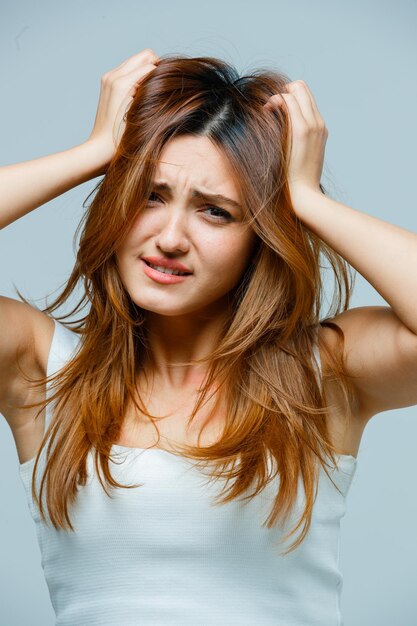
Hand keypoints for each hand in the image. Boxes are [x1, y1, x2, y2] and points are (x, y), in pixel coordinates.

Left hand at [85, 48, 159, 167]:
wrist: (100, 150)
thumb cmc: (121, 139)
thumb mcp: (141, 114)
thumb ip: (150, 90)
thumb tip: (162, 76)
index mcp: (121, 83)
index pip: (151, 64)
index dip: (163, 74)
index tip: (168, 90)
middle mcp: (113, 76)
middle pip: (145, 56)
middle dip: (155, 68)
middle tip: (160, 90)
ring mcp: (108, 78)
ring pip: (136, 61)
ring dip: (146, 73)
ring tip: (149, 95)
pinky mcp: (107, 83)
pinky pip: (128, 70)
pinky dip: (137, 77)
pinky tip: (139, 96)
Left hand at [264, 80, 327, 203]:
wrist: (304, 194)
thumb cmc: (297, 181)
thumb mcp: (301, 159)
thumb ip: (296, 144)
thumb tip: (282, 140)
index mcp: (320, 129)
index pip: (306, 99)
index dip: (290, 97)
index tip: (276, 109)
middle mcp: (318, 123)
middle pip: (303, 87)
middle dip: (284, 90)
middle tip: (271, 106)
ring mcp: (312, 125)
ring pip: (297, 88)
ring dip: (278, 94)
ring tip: (267, 109)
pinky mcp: (301, 130)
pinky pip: (288, 101)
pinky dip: (275, 100)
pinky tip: (266, 111)